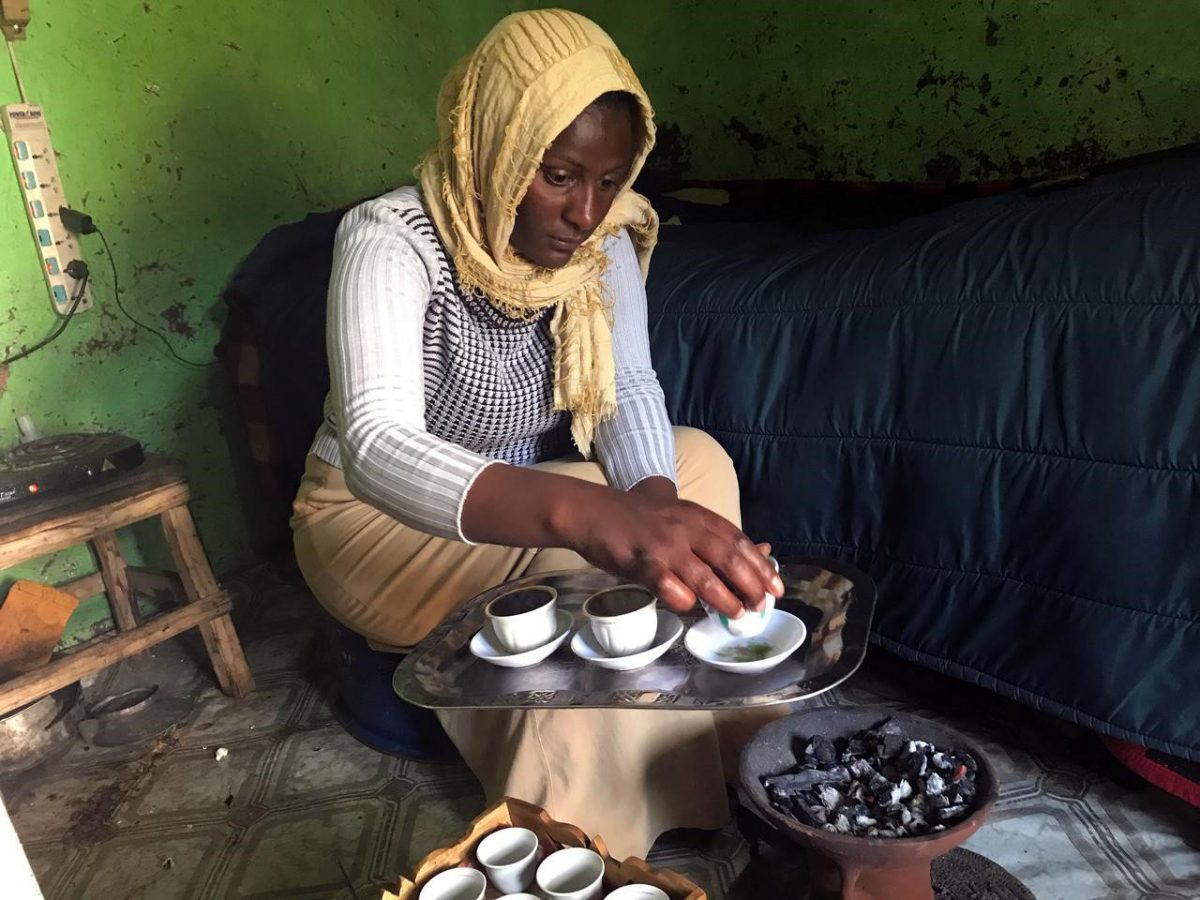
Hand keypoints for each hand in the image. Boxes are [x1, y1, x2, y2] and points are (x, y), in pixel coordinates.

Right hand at [557, 480, 783, 617]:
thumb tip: (760, 552)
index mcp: (696, 515)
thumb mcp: (680, 518)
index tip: (777, 586)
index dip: (760, 564)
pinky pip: (668, 586)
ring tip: (737, 613)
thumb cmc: (637, 519)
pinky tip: (691, 607)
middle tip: (761, 604)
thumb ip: (714, 536)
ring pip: (704, 576)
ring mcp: (663, 545)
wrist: (591, 511)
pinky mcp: (641, 562)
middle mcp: (684, 527)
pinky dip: (683, 600)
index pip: (738, 539)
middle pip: (728, 556)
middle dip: (751, 583)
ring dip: (725, 598)